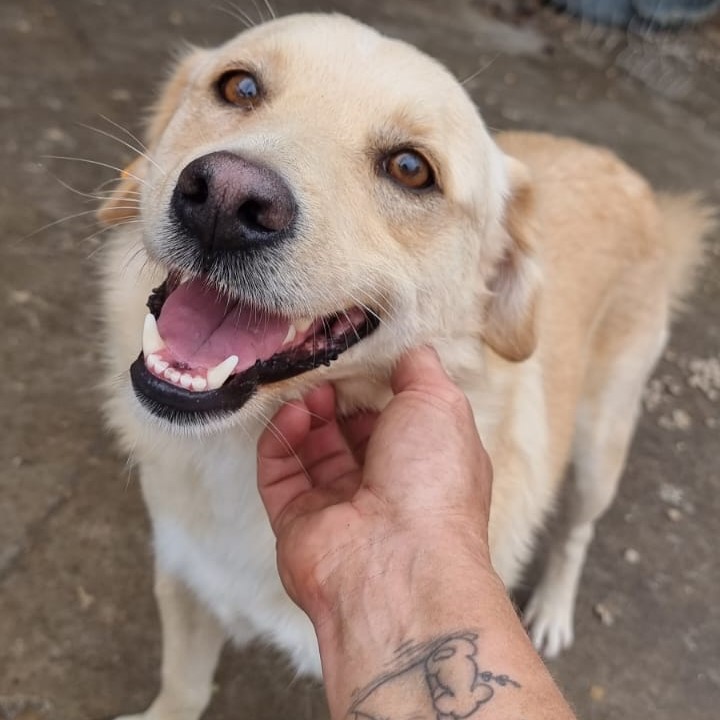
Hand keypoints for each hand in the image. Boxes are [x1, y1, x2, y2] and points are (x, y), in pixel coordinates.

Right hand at [256, 346, 493, 626]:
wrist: (397, 561)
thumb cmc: (432, 479)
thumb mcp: (441, 404)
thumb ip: (422, 370)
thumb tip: (411, 351)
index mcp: (426, 464)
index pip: (397, 418)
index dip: (378, 387)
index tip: (361, 360)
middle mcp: (385, 488)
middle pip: (351, 433)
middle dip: (339, 398)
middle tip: (330, 374)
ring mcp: (339, 507)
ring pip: (313, 450)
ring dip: (309, 414)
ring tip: (312, 393)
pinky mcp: (298, 523)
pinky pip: (280, 475)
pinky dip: (281, 441)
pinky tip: (293, 415)